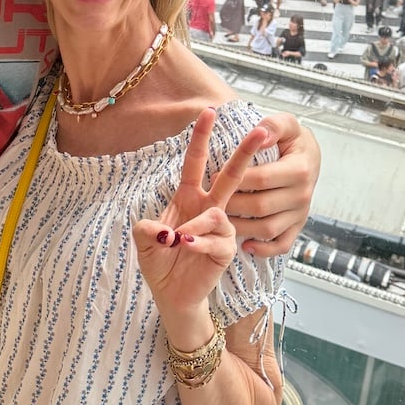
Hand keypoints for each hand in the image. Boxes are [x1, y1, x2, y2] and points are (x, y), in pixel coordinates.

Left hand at [133, 109, 270, 339]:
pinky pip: (220, 239)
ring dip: (196, 226)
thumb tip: (163, 229)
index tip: (208, 111)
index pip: (196, 163)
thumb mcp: (144, 241)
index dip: (201, 138)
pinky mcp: (227, 248)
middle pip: (230, 176)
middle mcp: (209, 207)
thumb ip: (147, 230)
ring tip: (178, 241)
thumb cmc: (159, 261)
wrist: (171, 293)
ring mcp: (221, 227)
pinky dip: (201, 243)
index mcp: (188, 197)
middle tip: (260, 131)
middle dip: (244, 153)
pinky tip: (188, 248)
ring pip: (219, 213)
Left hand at [225, 111, 320, 255]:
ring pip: (267, 229)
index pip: (260, 178)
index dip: (234, 178)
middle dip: (232, 204)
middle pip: (260, 206)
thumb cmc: (292, 140)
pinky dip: (264, 249)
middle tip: (210, 201)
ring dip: (241, 228)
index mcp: (299, 169)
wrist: (312, 158)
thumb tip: (261, 133)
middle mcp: (302, 195)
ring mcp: (300, 214)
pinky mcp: (298, 227)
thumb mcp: (287, 124)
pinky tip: (244, 244)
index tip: (214, 175)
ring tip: (220, 220)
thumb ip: (274, 126)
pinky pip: (281, 244)